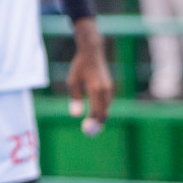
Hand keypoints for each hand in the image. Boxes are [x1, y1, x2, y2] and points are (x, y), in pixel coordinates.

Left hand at [66, 18, 112, 135]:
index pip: (96, 111)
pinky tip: (95, 112)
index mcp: (95, 89)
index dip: (92, 122)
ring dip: (100, 116)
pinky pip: (107, 102)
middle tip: (89, 131)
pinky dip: (102, 109)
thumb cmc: (80, 66)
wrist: (92, 52)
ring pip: (107, 108)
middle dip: (97, 123)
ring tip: (91, 124)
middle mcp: (105, 90)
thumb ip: (75, 98)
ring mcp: (109, 88)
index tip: (86, 129)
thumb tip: (76, 115)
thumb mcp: (73, 81)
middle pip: (104, 112)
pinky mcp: (110, 87)